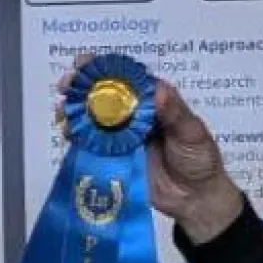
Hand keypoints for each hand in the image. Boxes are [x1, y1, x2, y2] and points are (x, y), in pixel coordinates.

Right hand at [56, 55, 243, 243]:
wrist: (195, 199)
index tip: (85, 62)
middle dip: (81, 87)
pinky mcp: (113, 158)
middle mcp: (133, 115)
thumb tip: (159, 91)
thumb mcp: (192, 132)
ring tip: (62, 112)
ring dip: (75, 112)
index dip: (104, 68)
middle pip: (102, 94)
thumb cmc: (199, 159)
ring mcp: (121, 137)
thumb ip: (175, 113)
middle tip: (66, 86)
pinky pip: (91, 145)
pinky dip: (77, 138)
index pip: (126, 77)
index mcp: (153, 101)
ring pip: (92, 118)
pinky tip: (67, 134)